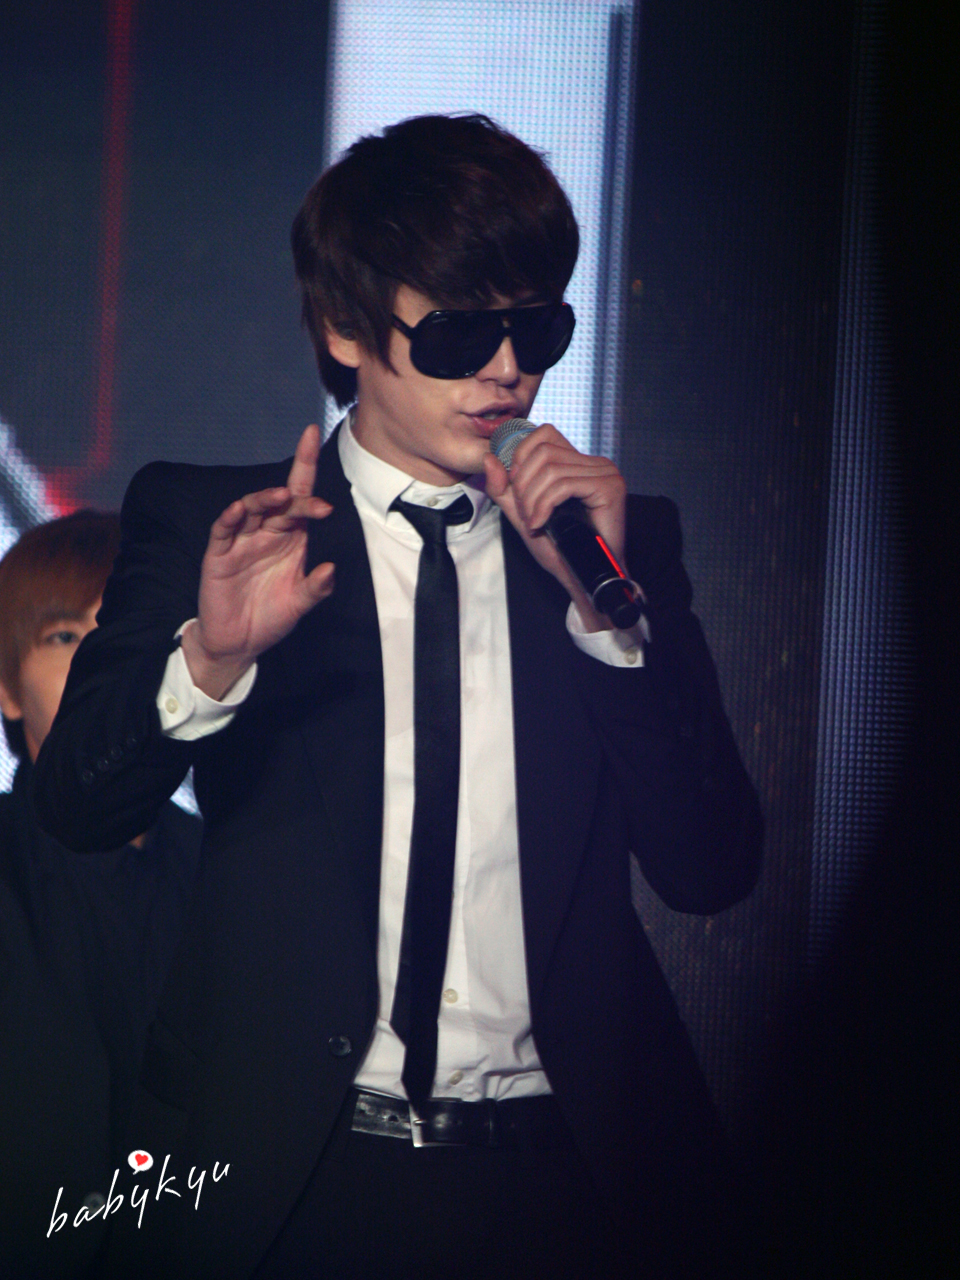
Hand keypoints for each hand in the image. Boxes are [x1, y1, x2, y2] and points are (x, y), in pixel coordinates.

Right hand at [182, 424, 334, 698]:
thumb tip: (331, 569)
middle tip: (316, 503)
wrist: (238, 644)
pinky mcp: (220, 555)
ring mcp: (242, 542)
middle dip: (298, 495)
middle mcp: (267, 534)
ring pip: (252, 509)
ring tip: (282, 496)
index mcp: (291, 539)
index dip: (305, 465)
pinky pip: (224, 531)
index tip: (312, 434)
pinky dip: (231, 518)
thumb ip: (316, 589)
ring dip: (265, 499)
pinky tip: (239, 510)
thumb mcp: (300, 605)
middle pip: (281, 502)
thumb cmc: (270, 619)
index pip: (301, 496)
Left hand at [482, 423, 628, 631]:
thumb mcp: (522, 513)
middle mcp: (594, 463)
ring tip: (534, 522)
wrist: (583, 577)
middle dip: (523, 484)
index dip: (521, 456)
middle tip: (525, 513)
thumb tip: (489, 458)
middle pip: (543, 452)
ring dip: (532, 499)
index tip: (516, 489)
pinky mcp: (609, 487)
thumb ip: (503, 488)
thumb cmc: (560, 548)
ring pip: (551, 469)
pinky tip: (541, 523)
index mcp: (577, 463)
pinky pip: (564, 485)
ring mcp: (604, 473)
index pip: (543, 434)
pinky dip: (544, 505)